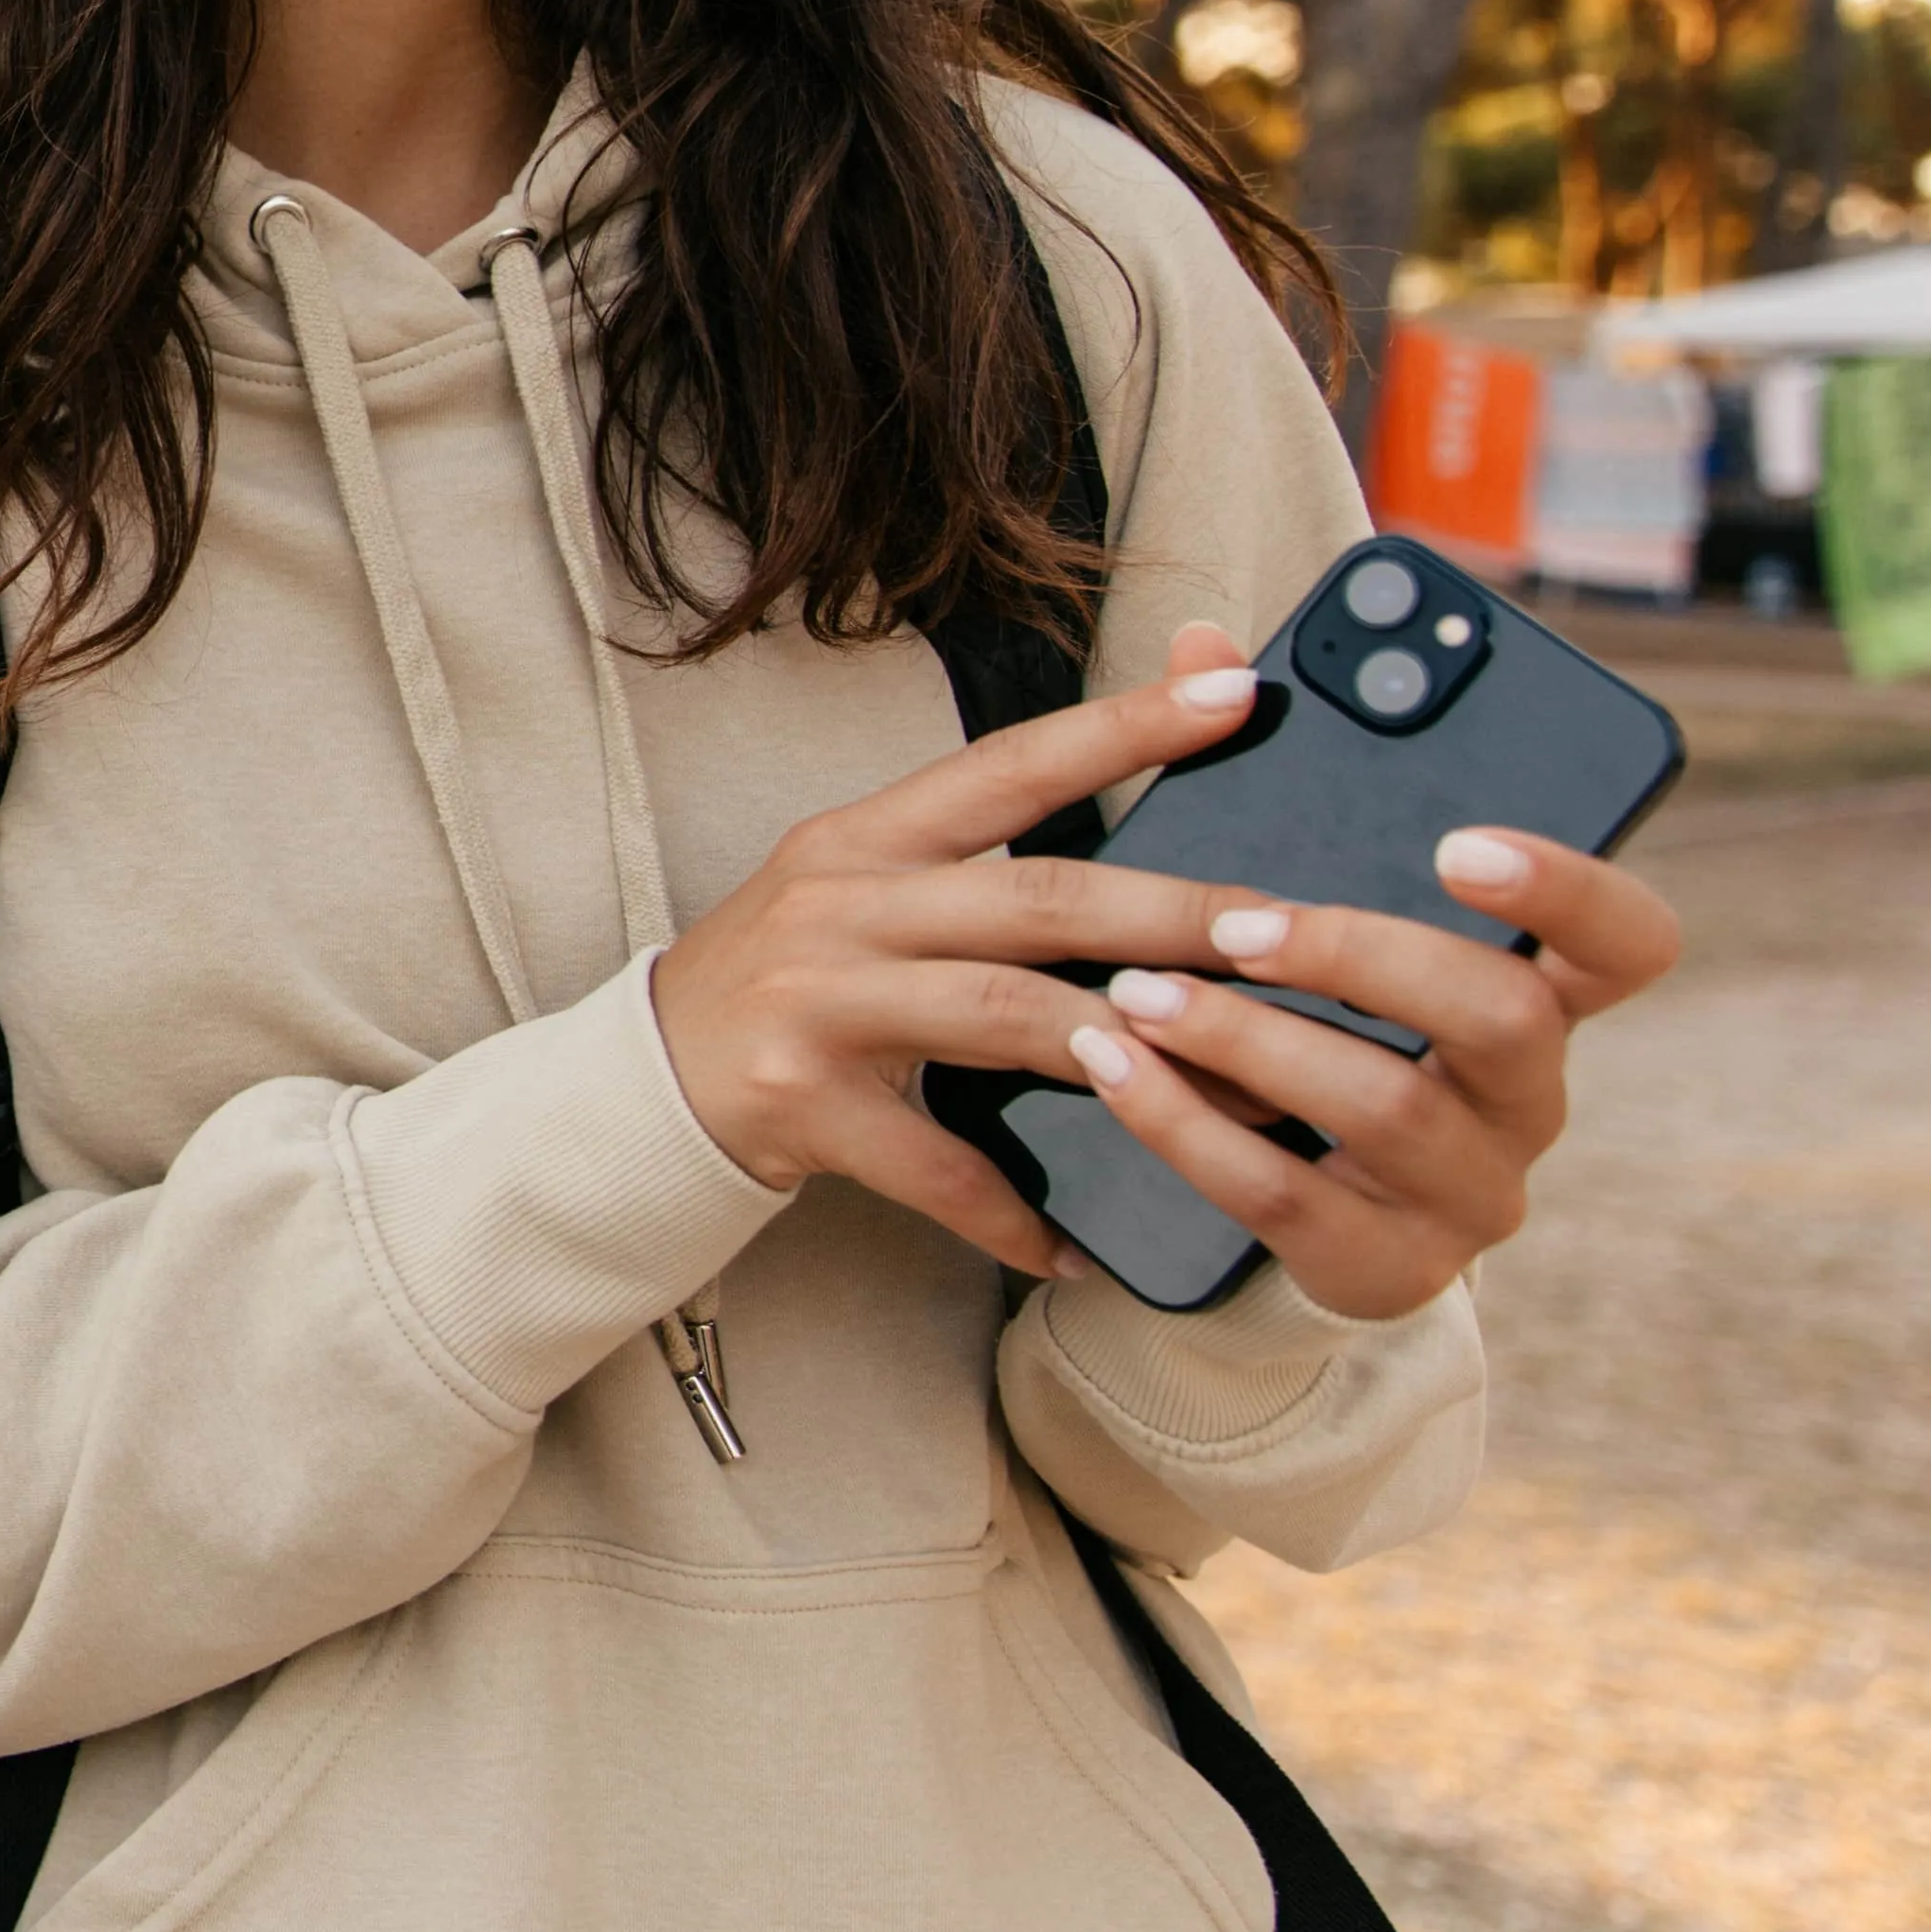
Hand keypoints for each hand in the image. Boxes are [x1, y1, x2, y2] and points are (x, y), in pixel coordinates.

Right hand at [648, 619, 1293, 1279]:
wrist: (650, 1074)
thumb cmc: (795, 971)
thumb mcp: (872, 877)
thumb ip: (994, 831)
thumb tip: (1123, 757)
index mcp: (868, 834)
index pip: (1011, 764)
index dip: (1124, 726)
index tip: (1232, 687)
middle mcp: (842, 904)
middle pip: (1034, 897)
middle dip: (1171, 915)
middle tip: (1280, 930)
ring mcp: (819, 1002)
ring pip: (1003, 1015)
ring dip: (1124, 1049)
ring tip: (1228, 1078)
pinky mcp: (802, 1102)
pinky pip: (933, 1165)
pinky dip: (1006, 1208)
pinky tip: (1069, 1244)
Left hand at [1051, 708, 1684, 1322]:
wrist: (1277, 1193)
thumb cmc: (1301, 1015)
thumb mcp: (1301, 901)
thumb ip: (1271, 777)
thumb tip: (1203, 646)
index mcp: (1541, 993)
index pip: (1629, 942)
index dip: (1571, 888)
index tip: (1462, 840)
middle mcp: (1531, 1097)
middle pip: (1500, 1017)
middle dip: (1360, 957)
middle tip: (1238, 921)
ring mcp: (1471, 1193)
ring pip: (1386, 1107)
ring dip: (1249, 1042)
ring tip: (1138, 992)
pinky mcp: (1384, 1267)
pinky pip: (1286, 1196)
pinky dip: (1186, 1128)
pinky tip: (1112, 1072)